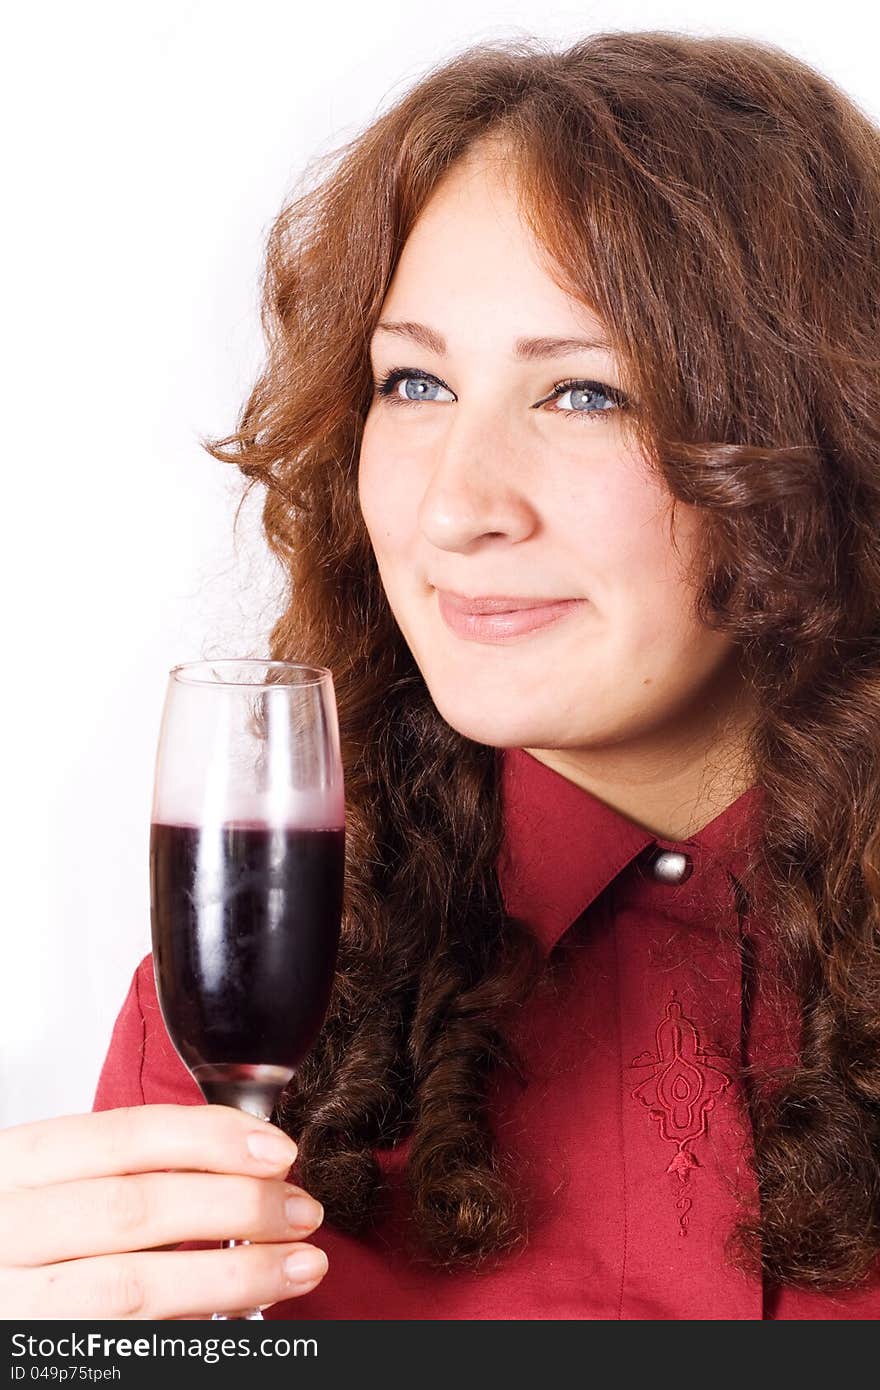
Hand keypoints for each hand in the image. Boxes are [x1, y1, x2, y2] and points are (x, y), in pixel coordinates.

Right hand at [0, 1104, 328, 1318]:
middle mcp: (5, 1230)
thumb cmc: (21, 1237)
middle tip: (302, 1211)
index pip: (125, 1136)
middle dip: (235, 1206)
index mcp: (13, 1166)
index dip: (210, 1139)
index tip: (278, 1151)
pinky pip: (127, 1344)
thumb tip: (243, 1158)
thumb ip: (125, 1166)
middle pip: (136, 1208)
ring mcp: (14, 1304)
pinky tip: (240, 1318)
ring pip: (134, 1287)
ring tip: (300, 1266)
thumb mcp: (54, 1183)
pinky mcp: (34, 1361)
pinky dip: (192, 1327)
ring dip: (232, 1275)